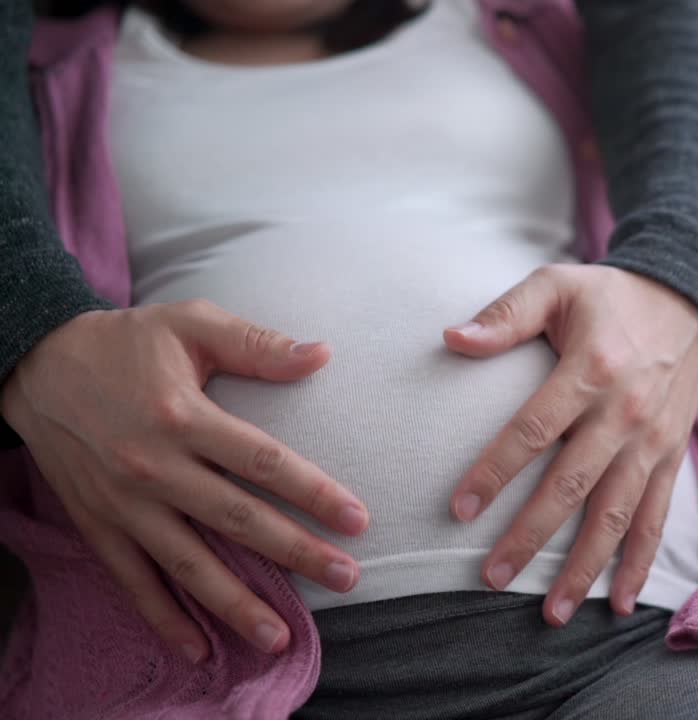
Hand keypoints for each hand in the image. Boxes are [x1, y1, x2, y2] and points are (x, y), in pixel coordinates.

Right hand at [0, 300, 369, 662]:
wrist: (36, 362)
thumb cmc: (126, 342)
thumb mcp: (191, 323)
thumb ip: (257, 344)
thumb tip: (322, 354)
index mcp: (182, 416)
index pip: (262, 462)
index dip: (312, 493)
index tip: (357, 520)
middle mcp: (153, 466)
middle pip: (237, 519)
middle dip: (296, 553)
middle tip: (347, 579)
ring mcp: (123, 502)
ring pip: (188, 563)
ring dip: (236, 604)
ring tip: (280, 636)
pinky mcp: (97, 524)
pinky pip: (134, 580)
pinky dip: (164, 618)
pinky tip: (200, 650)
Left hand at [443, 264, 697, 625]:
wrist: (691, 301)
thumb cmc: (610, 296)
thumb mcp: (557, 284)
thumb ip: (506, 314)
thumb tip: (451, 338)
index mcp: (591, 369)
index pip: (534, 429)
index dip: (496, 471)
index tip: (458, 509)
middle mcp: (626, 412)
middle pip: (572, 485)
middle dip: (532, 537)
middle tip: (492, 578)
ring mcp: (654, 441)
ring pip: (616, 515)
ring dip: (585, 566)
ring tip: (552, 612)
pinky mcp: (673, 458)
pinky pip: (657, 518)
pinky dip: (640, 563)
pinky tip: (618, 602)